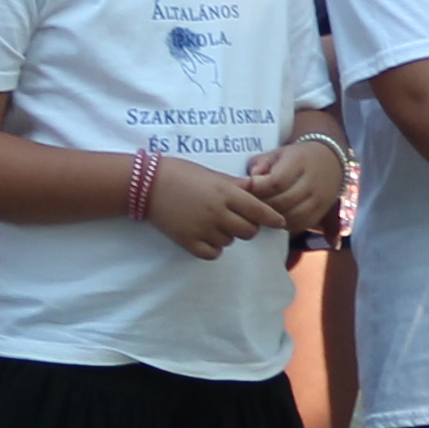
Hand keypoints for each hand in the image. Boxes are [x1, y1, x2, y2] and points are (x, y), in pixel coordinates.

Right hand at [146, 156, 286, 258]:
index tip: (281, 223)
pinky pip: (213, 253)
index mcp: (226, 193)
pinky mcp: (189, 242)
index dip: (272, 218)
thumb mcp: (211, 174)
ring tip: (212, 222)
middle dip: (247, 227)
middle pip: (248, 231)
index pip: (258, 210)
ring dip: (227, 236)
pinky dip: (213, 248)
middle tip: (236, 219)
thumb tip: (254, 188)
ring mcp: (203, 228)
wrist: (147, 184)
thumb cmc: (180, 173)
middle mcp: (218, 212)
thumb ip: (234, 185)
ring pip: (230, 242)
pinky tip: (206, 236)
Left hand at [246, 133, 347, 236]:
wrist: (330, 161)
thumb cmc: (297, 157)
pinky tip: (278, 217)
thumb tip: (249, 181)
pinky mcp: (321, 212)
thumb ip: (261, 163)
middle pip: (282, 202)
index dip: (258, 188)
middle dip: (262, 204)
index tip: (249, 187)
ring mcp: (319, 199)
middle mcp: (312, 182)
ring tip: (264, 210)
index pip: (275, 182)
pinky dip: (285, 225)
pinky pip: (300, 225)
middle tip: (252, 202)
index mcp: (299, 162)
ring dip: (273, 217)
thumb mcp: (278, 153)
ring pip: (290, 217)